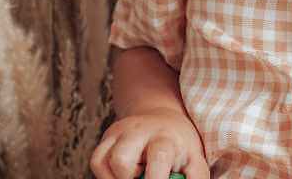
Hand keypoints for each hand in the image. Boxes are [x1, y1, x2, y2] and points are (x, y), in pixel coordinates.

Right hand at [89, 109, 209, 178]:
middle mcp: (138, 131)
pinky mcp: (106, 138)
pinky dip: (107, 176)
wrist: (162, 119)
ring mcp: (119, 132)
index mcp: (165, 138)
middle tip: (146, 177)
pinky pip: (97, 161)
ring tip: (136, 176)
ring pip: (102, 160)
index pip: (158, 158)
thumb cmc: (179, 147)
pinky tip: (124, 176)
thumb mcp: (195, 161)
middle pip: (121, 160)